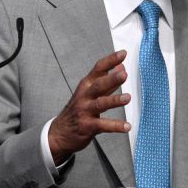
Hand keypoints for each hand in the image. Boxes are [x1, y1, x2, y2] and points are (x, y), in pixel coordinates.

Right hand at [48, 50, 131, 164]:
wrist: (59, 133)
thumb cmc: (78, 109)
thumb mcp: (90, 92)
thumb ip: (107, 81)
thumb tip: (122, 67)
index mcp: (86, 85)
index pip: (98, 69)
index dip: (110, 60)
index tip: (123, 53)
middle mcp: (85, 96)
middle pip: (98, 85)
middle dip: (111, 79)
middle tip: (124, 74)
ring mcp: (85, 111)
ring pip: (100, 104)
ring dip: (114, 100)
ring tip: (127, 98)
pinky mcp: (87, 126)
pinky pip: (103, 125)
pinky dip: (115, 126)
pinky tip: (127, 126)